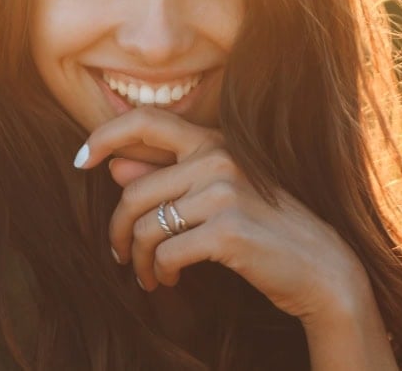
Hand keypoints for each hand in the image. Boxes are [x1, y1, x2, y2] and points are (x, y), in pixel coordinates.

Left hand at [75, 107, 369, 322]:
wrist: (321, 267)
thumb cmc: (266, 228)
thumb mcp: (219, 194)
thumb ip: (169, 176)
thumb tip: (115, 167)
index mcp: (215, 140)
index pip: (146, 120)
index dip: (104, 136)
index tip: (80, 161)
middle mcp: (218, 157)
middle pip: (133, 191)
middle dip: (119, 230)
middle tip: (121, 255)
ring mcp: (224, 192)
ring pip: (145, 225)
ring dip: (139, 259)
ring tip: (148, 275)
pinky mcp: (227, 231)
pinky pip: (165, 253)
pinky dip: (160, 273)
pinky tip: (169, 281)